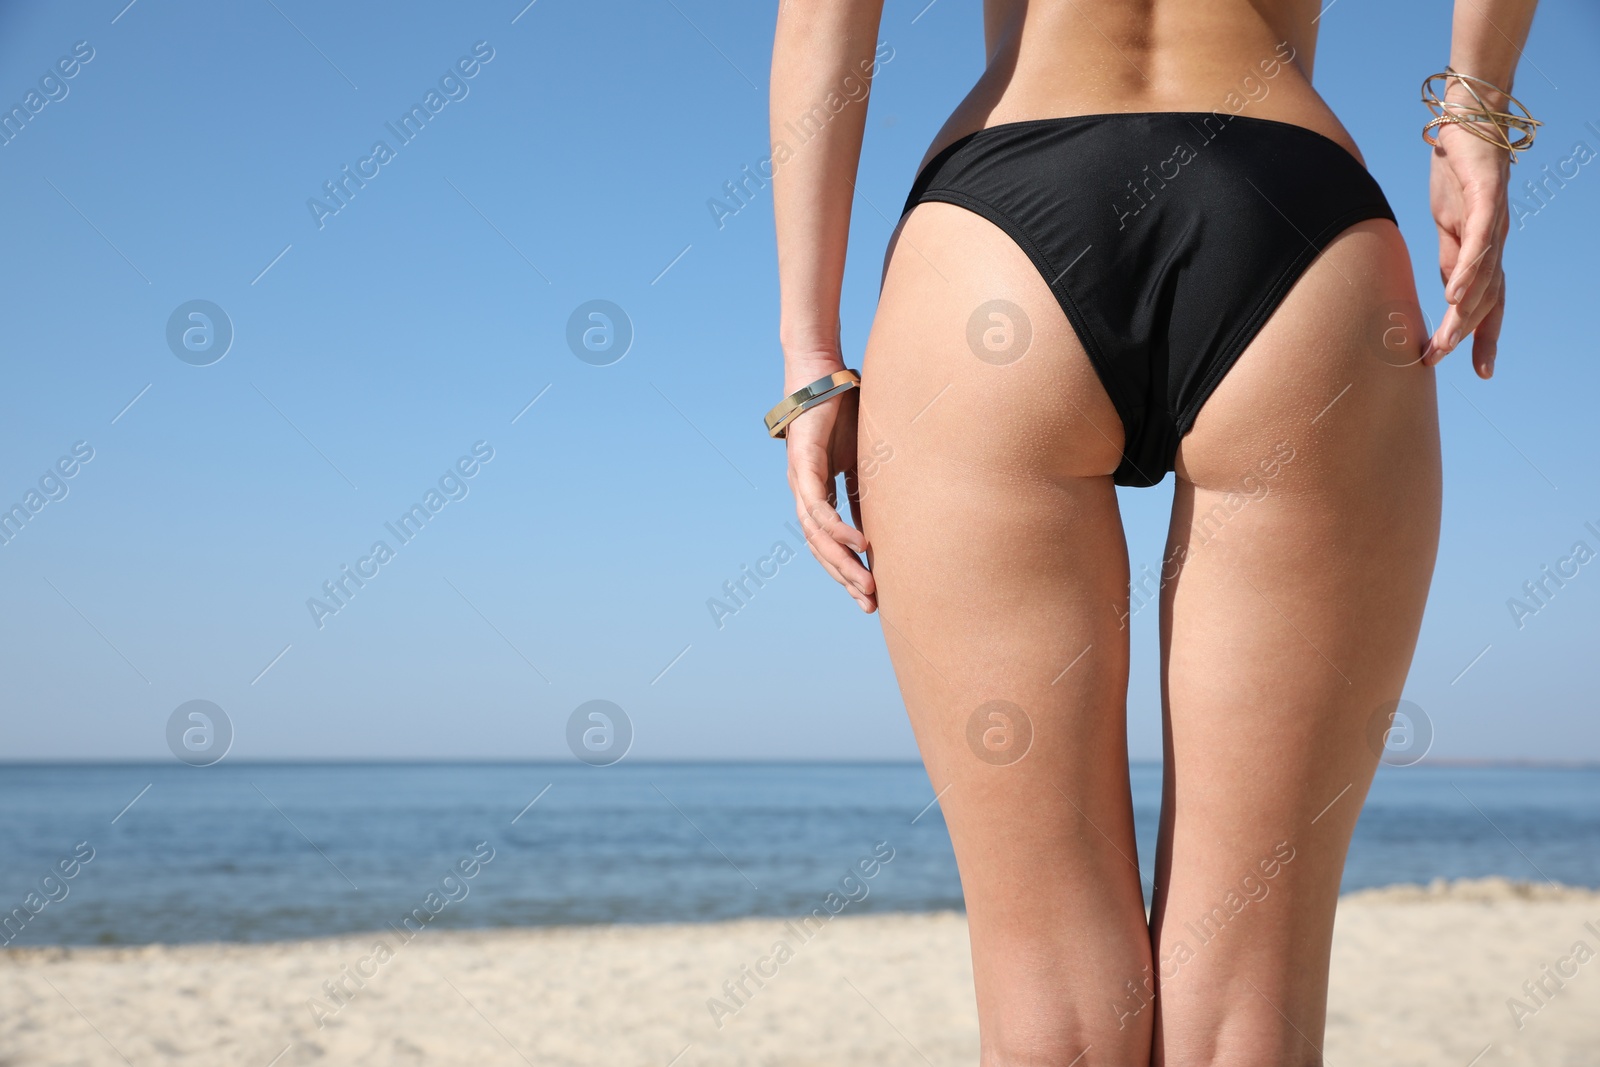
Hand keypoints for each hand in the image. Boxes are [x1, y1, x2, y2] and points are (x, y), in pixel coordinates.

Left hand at [783, 363, 875, 611]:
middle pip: (821, 549)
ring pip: (817, 537)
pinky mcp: (803, 466)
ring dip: (842, 564)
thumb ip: (867, 491)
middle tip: (869, 603)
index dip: (847, 570)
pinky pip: (819, 508)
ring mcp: (801, 482)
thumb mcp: (863, 461)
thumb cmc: (845, 412)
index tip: (869, 594)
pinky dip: (837, 530)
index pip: (829, 543)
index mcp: (818, 494)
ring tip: (866, 584)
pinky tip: (859, 546)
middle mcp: (804, 493)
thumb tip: (884, 521)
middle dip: (846, 578)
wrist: (823, 374)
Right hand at [1422, 117, 1511, 377]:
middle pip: (1487, 299)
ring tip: (1444, 342)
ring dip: (1463, 314)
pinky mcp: (1485, 198)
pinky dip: (1467, 271)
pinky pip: (1478, 242)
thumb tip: (1450, 292)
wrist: (1472, 117)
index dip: (1486, 338)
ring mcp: (1494, 221)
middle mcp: (1496, 241)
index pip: (1491, 302)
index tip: (1481, 373)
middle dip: (1467, 335)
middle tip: (1441, 361)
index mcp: (1486, 250)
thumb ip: (1451, 256)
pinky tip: (1454, 294)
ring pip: (1482, 278)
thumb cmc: (1459, 170)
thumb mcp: (1449, 222)